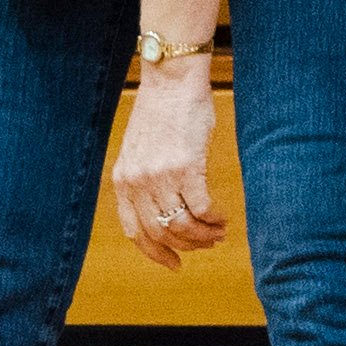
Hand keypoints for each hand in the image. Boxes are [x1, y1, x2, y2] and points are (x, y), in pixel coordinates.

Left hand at [108, 59, 227, 267]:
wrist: (172, 81)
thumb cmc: (160, 112)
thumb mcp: (138, 151)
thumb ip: (142, 180)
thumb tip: (163, 211)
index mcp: (122, 181)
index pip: (135, 232)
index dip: (155, 253)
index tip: (174, 263)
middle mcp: (138, 183)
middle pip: (162, 233)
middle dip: (187, 246)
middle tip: (206, 245)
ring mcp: (161, 176)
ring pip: (184, 225)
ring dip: (204, 235)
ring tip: (218, 233)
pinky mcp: (187, 167)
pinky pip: (202, 208)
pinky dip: (214, 219)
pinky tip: (222, 218)